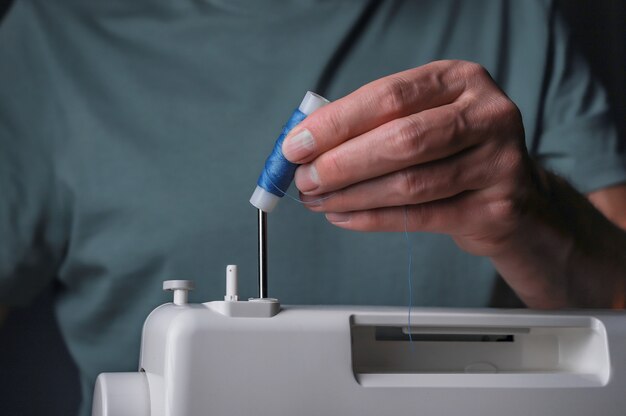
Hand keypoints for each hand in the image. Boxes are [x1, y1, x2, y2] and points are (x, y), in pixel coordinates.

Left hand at [282, 60, 535, 257]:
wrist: (512, 197)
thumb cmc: (451, 151)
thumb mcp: (422, 119)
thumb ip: (372, 124)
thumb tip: (305, 144)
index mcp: (461, 79)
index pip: (390, 96)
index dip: (337, 123)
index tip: (296, 145)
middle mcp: (488, 114)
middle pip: (403, 139)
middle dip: (342, 163)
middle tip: (305, 179)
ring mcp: (499, 162)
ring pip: (411, 183)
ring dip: (352, 195)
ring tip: (318, 201)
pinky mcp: (496, 208)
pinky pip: (421, 217)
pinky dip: (373, 219)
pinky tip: (344, 217)